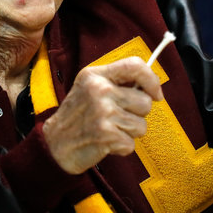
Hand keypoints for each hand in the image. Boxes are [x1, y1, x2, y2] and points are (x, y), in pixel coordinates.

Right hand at [42, 57, 163, 173]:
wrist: (55, 144)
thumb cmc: (77, 116)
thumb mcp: (90, 87)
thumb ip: (116, 81)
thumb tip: (151, 85)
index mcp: (96, 75)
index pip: (135, 65)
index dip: (152, 80)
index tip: (156, 94)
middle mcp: (100, 90)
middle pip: (145, 102)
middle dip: (136, 114)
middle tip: (116, 118)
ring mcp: (103, 113)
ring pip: (142, 125)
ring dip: (129, 132)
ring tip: (110, 130)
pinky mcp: (106, 135)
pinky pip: (131, 143)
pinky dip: (121, 147)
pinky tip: (106, 142)